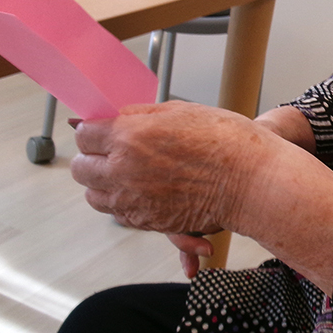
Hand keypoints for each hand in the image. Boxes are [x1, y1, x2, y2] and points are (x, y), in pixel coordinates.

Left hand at [72, 100, 332, 295]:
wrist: (250, 181)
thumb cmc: (225, 141)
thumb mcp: (180, 111)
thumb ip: (141, 115)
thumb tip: (118, 116)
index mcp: (129, 135)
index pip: (84, 134)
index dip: (93, 131)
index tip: (102, 130)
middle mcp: (123, 170)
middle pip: (81, 168)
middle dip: (92, 157)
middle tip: (110, 150)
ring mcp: (132, 200)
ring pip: (94, 195)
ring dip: (103, 183)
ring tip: (126, 172)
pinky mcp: (145, 222)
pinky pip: (118, 213)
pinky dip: (123, 203)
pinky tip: (143, 190)